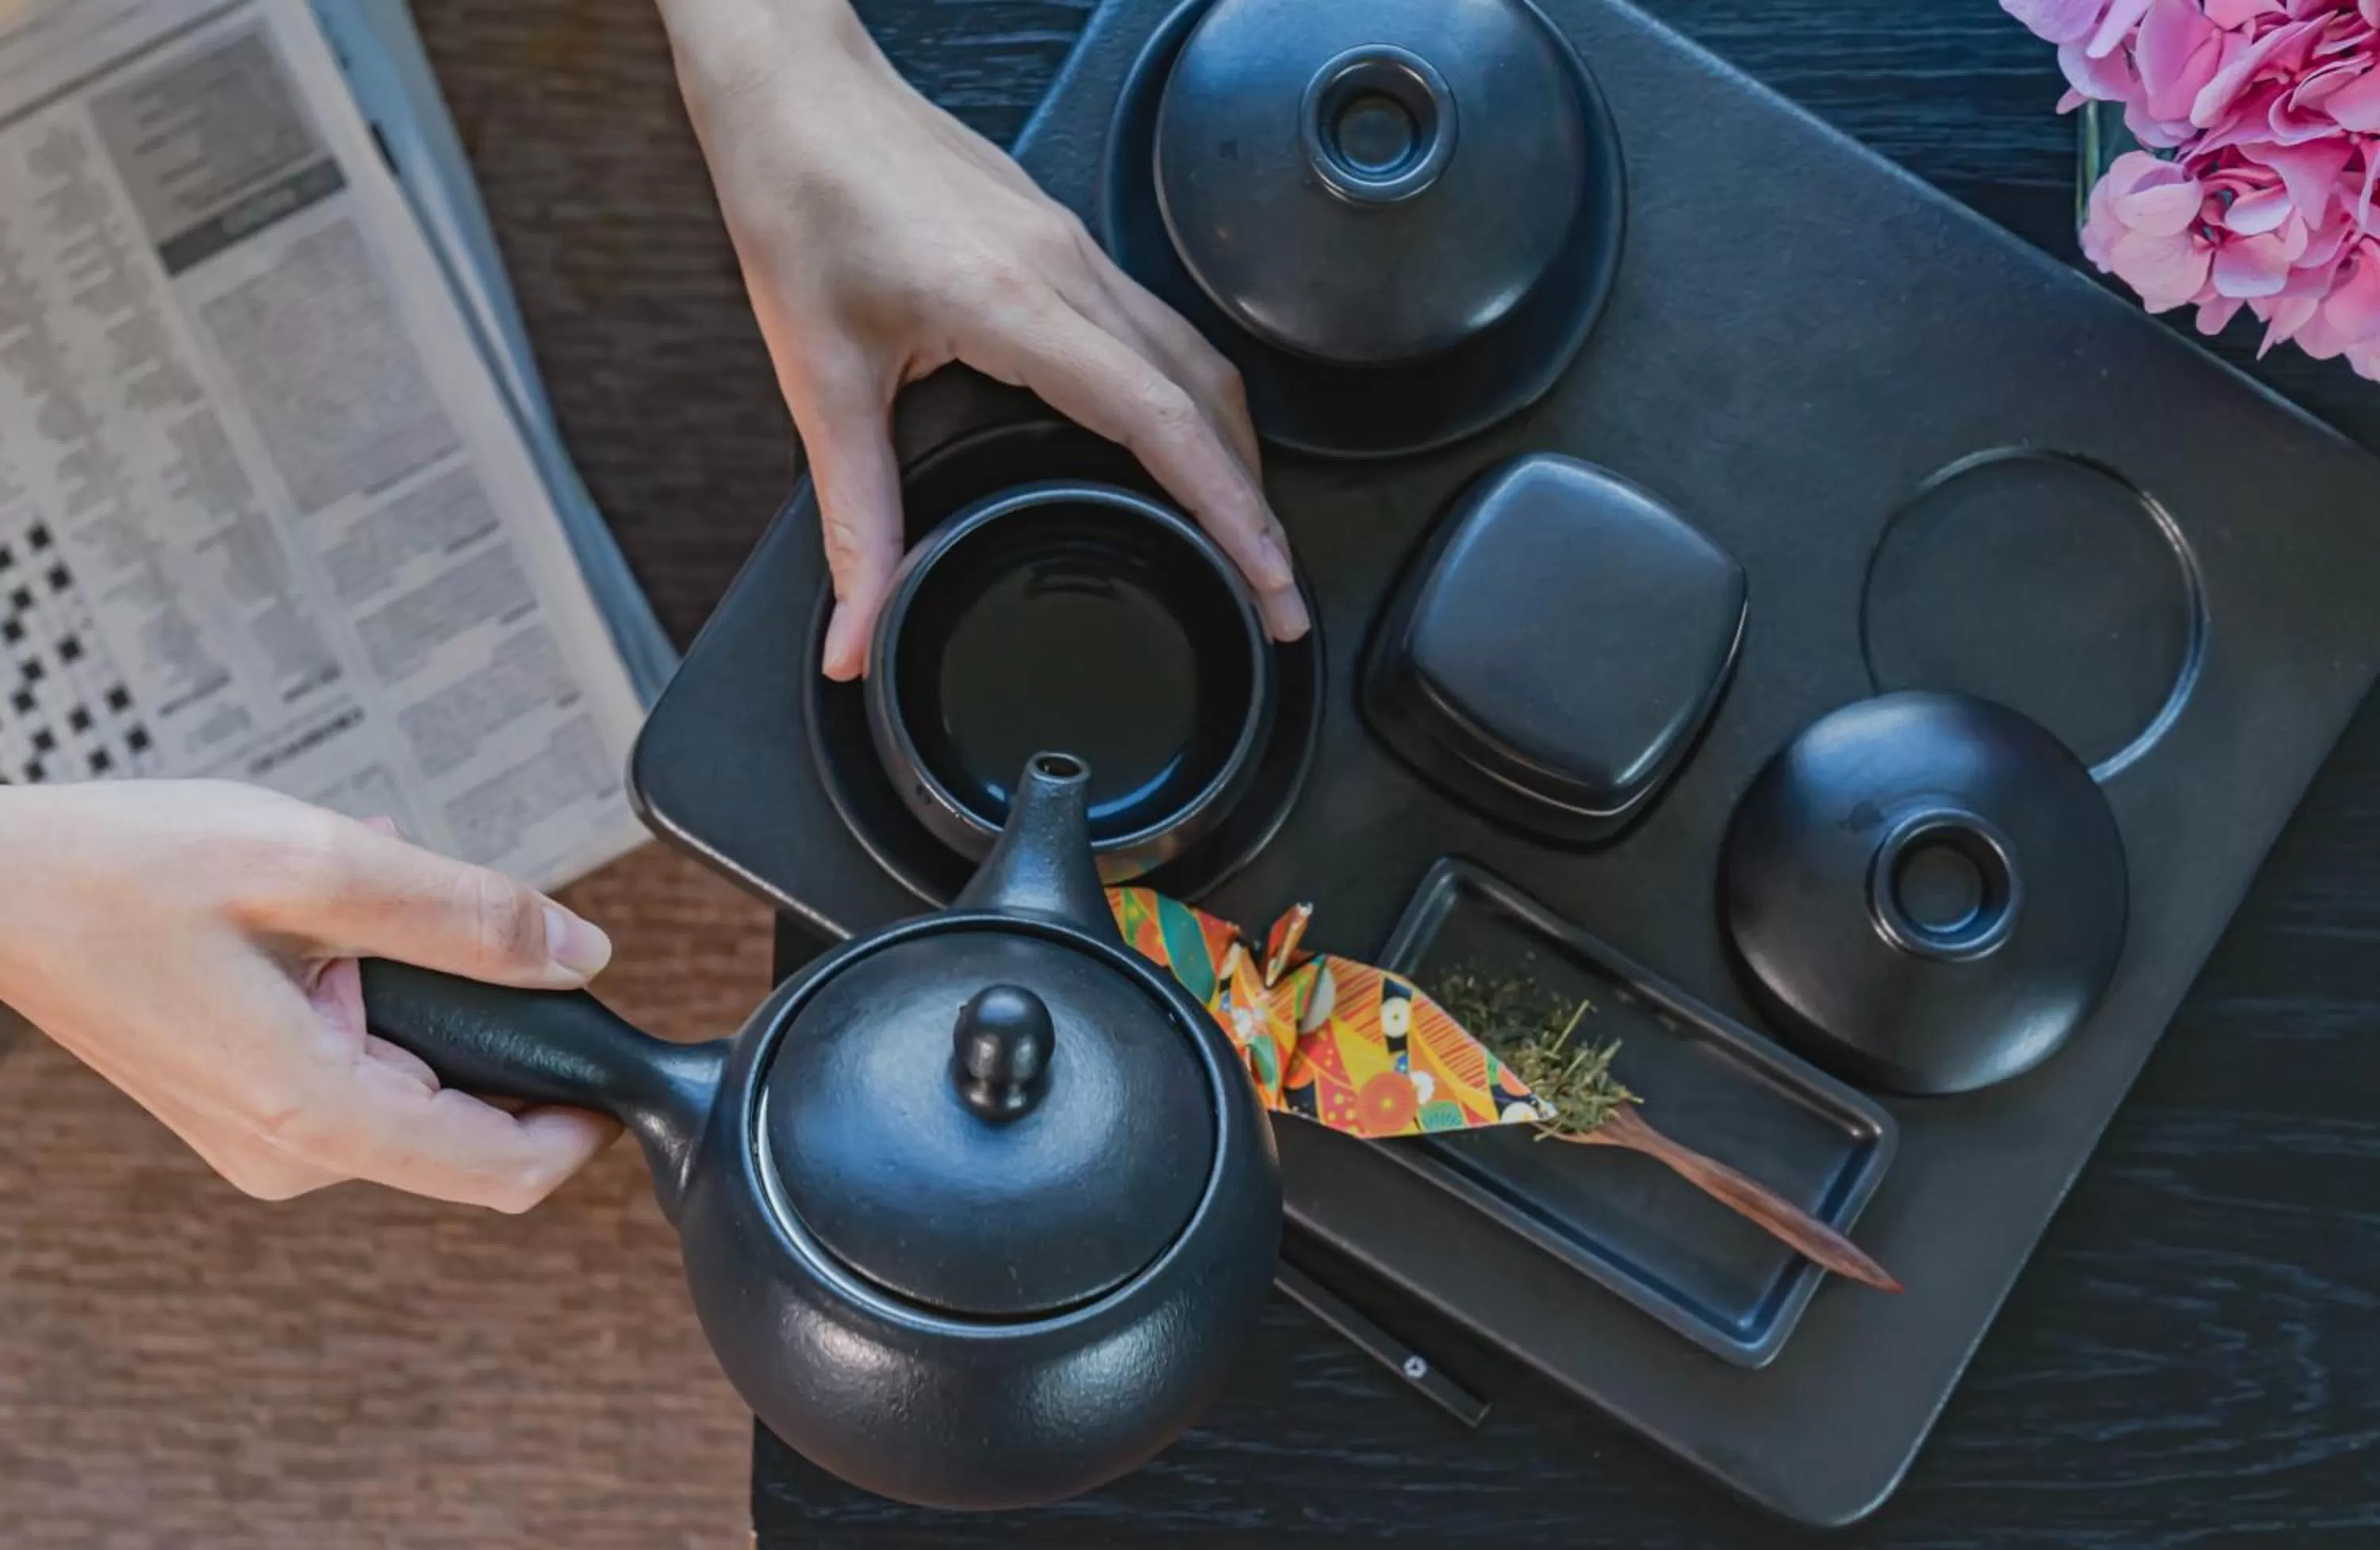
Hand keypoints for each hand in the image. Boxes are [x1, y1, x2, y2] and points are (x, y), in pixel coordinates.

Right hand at [0, 781, 618, 1211]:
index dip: (586, 1119)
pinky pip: (362, 1068)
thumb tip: (579, 956)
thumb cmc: (125, 870)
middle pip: (471, 1125)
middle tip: (434, 914)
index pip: (507, 1169)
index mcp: (314, 1112)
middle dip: (486, 1016)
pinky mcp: (253, 1110)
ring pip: (418, 1086)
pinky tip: (321, 920)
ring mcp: (268, 1139)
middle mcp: (293, 1153)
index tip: (618, 1054)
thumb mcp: (321, 862)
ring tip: (354, 899)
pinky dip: (370, 993)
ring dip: (422, 990)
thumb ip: (466, 915)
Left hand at [657, 0, 1309, 678]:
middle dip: (1255, 503)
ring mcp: (1074, 249)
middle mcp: (1066, 270)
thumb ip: (852, 525)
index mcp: (1015, 302)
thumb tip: (854, 636)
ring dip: (1233, 451)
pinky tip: (1180, 446)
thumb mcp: (816, 381)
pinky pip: (1159, 328)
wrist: (794, 91)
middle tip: (1274, 591)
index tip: (1266, 577)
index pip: (1160, 419)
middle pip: (1207, 396)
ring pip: (1195, 357)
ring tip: (1243, 535)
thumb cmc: (802, 200)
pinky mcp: (1062, 242)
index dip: (1226, 510)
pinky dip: (1192, 401)